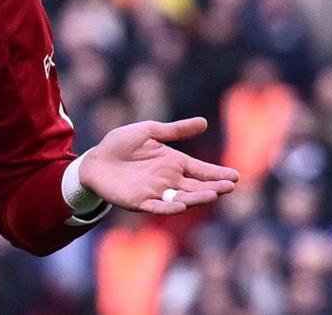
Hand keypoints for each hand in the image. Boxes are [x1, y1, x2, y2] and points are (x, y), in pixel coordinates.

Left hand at [78, 117, 238, 214]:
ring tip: (212, 194)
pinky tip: (181, 207)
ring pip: (182, 199)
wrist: (95, 160)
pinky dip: (169, 208)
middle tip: (229, 186)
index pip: (200, 170)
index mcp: (173, 163)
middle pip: (196, 186)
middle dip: (213, 187)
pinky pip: (157, 207)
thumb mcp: (148, 131)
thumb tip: (204, 122)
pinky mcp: (139, 202)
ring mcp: (156, 192)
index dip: (217, 173)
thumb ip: (174, 130)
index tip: (235, 176)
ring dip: (196, 198)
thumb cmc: (120, 144)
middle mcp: (169, 180)